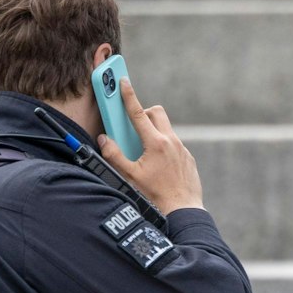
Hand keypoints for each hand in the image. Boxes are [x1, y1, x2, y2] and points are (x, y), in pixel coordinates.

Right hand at [97, 77, 202, 213]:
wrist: (183, 211)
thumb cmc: (155, 196)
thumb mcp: (130, 177)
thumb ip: (114, 156)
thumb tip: (104, 140)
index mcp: (156, 143)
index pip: (138, 113)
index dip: (129, 96)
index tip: (124, 82)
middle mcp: (171, 142)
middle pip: (157, 113)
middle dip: (145, 113)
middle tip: (134, 128)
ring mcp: (182, 149)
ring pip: (167, 129)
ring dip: (154, 132)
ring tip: (145, 152)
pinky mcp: (188, 158)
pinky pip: (174, 145)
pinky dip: (164, 148)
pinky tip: (159, 167)